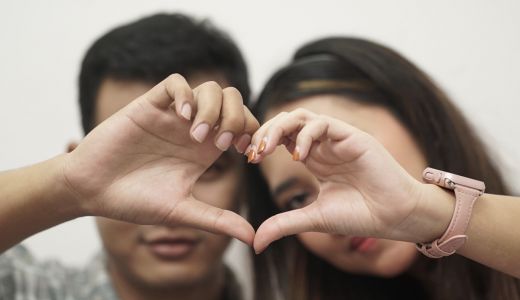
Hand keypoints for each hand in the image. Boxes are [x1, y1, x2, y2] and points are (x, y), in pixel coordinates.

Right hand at [61, 74, 258, 244]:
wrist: (92, 191)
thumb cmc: (134, 201)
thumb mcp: (181, 211)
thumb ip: (217, 220)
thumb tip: (252, 238)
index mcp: (206, 150)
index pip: (244, 124)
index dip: (254, 133)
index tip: (247, 153)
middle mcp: (194, 129)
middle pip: (233, 100)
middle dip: (238, 117)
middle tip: (223, 143)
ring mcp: (173, 115)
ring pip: (210, 88)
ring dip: (212, 109)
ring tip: (196, 136)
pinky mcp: (149, 106)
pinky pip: (176, 83)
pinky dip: (185, 94)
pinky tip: (181, 117)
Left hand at [248, 108, 432, 251]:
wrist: (394, 218)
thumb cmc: (360, 216)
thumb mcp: (313, 219)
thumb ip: (284, 224)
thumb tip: (256, 243)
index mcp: (315, 157)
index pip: (283, 136)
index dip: (263, 142)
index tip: (249, 158)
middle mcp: (324, 145)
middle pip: (288, 121)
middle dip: (266, 131)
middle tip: (253, 151)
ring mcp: (338, 139)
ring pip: (303, 116)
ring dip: (280, 128)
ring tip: (267, 149)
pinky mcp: (353, 137)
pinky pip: (324, 124)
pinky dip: (306, 135)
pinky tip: (298, 156)